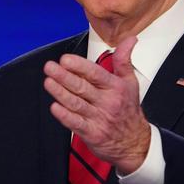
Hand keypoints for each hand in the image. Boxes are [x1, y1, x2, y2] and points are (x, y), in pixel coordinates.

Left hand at [43, 36, 150, 174]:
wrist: (134, 143)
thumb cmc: (129, 110)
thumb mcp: (131, 83)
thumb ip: (124, 60)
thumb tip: (130, 39)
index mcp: (115, 88)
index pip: (95, 74)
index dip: (79, 66)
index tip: (66, 59)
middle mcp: (107, 102)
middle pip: (82, 87)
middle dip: (64, 76)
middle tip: (50, 67)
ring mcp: (99, 118)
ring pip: (76, 103)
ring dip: (60, 92)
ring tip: (48, 82)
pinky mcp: (92, 133)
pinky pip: (76, 123)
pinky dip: (64, 115)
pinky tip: (54, 107)